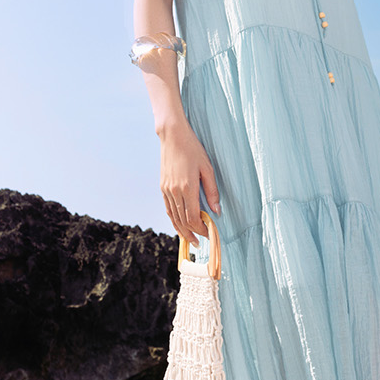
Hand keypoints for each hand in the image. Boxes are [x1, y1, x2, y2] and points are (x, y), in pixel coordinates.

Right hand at [158, 119, 220, 245]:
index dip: (200, 228)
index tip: (209, 234)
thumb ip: (212, 191)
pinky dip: (174, 219)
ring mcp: (166, 189)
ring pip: (173, 217)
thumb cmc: (193, 150)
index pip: (192, 217)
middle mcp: (174, 191)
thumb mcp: (207, 169)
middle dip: (192, 233)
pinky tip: (179, 224)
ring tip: (190, 239)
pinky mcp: (163, 186)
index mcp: (187, 188)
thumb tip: (216, 211)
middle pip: (182, 220)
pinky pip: (168, 208)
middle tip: (200, 242)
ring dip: (181, 230)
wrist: (173, 136)